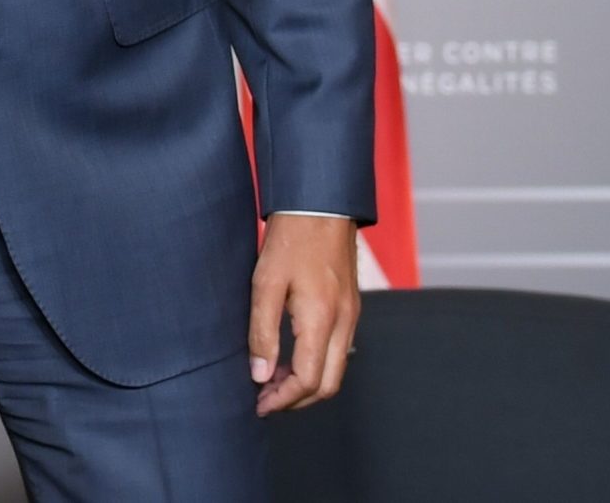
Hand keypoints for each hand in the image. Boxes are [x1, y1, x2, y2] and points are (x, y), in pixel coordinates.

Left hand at [248, 213, 359, 415]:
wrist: (322, 205)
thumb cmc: (291, 239)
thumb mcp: (265, 282)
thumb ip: (262, 331)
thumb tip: (260, 375)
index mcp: (322, 319)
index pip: (309, 380)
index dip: (283, 399)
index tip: (259, 403)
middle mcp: (344, 323)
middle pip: (328, 385)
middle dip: (297, 400)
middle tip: (265, 400)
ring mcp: (351, 316)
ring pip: (336, 370)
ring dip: (306, 383)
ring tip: (271, 380)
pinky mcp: (350, 307)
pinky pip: (338, 350)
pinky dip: (316, 364)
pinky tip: (290, 357)